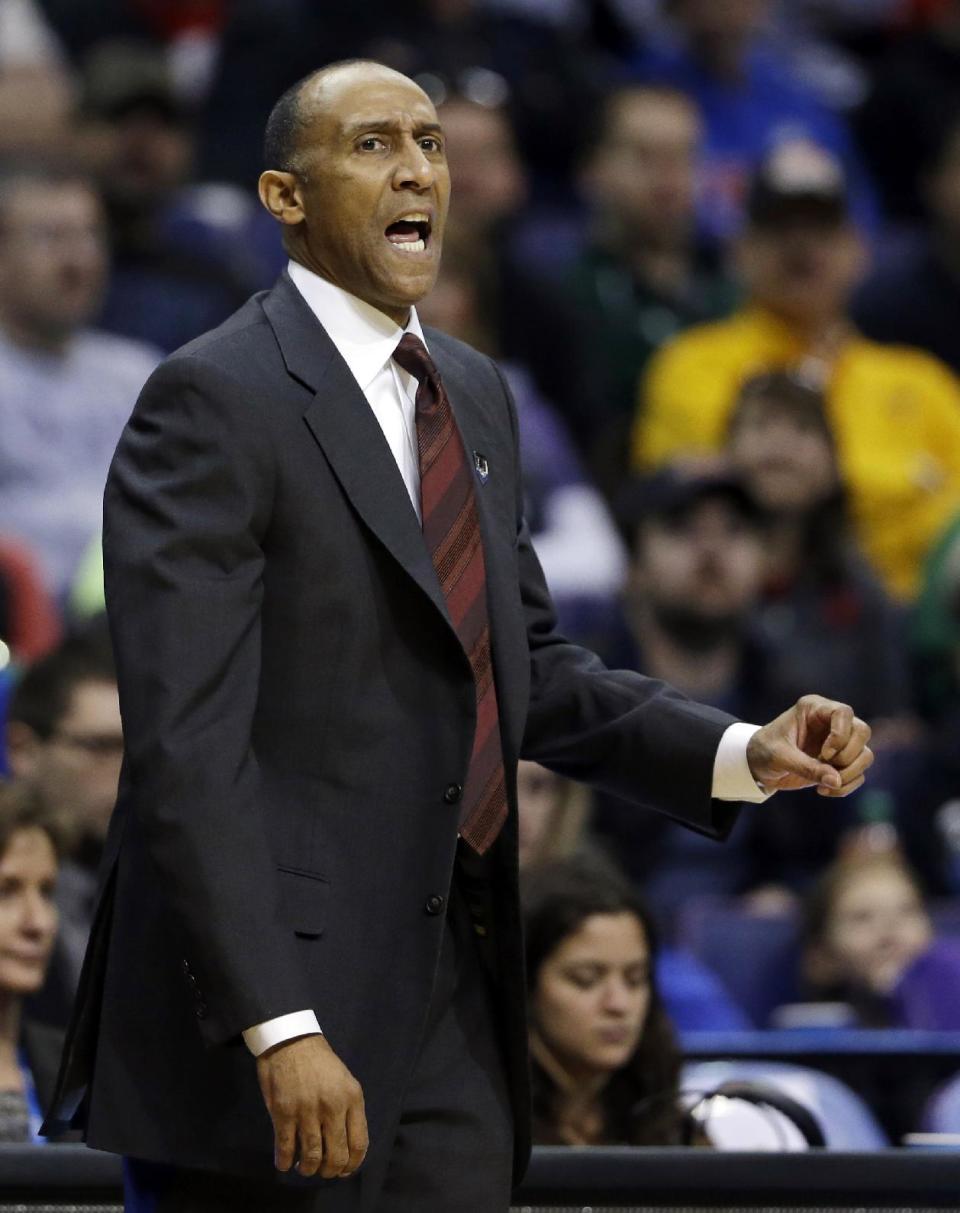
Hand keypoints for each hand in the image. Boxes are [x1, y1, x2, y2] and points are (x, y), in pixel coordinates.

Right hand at [256, 1034, 367, 1178]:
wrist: (292, 1040)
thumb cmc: (320, 1061)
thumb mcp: (345, 1081)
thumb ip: (348, 1111)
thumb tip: (347, 1147)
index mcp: (352, 1098)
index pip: (359, 1143)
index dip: (352, 1164)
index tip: (345, 1170)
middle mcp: (333, 1107)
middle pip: (337, 1156)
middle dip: (330, 1171)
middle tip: (323, 1170)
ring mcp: (307, 1111)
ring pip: (312, 1157)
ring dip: (308, 1169)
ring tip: (304, 1167)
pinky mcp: (284, 1112)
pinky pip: (286, 1148)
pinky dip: (285, 1162)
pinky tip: (285, 1163)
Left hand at [746, 694, 872, 797]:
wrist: (757, 766)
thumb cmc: (764, 751)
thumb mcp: (780, 757)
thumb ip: (806, 767)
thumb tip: (836, 780)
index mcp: (814, 709)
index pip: (843, 712)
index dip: (841, 735)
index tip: (824, 753)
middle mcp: (831, 722)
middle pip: (862, 731)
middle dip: (848, 755)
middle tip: (825, 764)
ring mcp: (839, 742)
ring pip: (865, 754)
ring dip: (850, 774)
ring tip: (823, 785)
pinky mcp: (841, 762)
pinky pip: (859, 774)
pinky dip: (846, 786)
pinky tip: (823, 791)